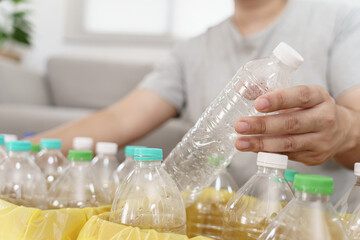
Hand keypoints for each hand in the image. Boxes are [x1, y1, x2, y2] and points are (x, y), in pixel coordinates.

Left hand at [234, 85, 353, 164]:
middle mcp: (324, 118)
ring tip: (240, 142)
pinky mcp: (315, 157)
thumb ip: (270, 90)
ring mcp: (321, 140)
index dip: (278, 100)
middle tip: (240, 125)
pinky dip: (268, 153)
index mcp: (319, 97)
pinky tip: (253, 149)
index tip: (257, 103)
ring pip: (288, 143)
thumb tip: (242, 88)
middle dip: (262, 125)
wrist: (341, 131)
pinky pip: (288, 155)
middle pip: (291, 123)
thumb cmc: (310, 109)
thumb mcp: (298, 95)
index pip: (300, 96)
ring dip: (261, 144)